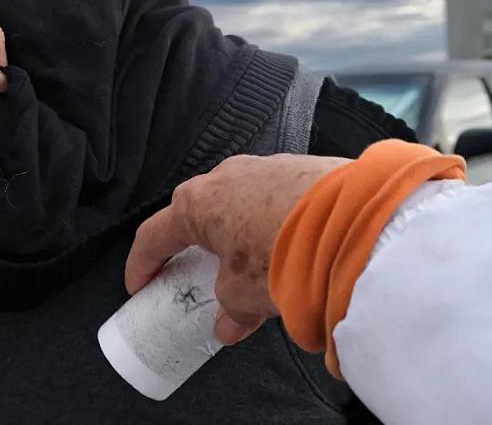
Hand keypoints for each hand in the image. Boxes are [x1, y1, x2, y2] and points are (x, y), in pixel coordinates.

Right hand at [125, 154, 348, 344]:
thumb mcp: (245, 294)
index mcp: (195, 204)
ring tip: (250, 264)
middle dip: (193, 244)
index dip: (142, 263)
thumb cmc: (283, 253)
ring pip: (237, 202)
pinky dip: (270, 221)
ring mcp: (263, 166)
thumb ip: (230, 308)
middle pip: (196, 213)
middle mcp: (224, 177)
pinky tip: (286, 245)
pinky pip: (272, 197)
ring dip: (236, 232)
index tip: (139, 284)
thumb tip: (229, 324)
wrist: (352, 219)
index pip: (154, 234)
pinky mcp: (300, 166)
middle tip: (194, 272)